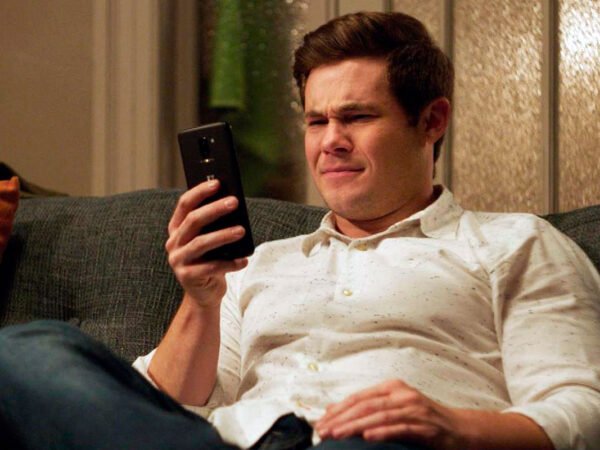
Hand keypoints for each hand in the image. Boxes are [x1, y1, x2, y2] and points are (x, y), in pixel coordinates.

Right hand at [166, 180, 247, 306]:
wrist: (204, 293)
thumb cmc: (210, 260)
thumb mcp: (210, 240)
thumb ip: (215, 225)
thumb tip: (233, 205)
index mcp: (177, 228)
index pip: (185, 204)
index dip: (200, 192)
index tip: (217, 182)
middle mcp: (174, 243)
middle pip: (193, 220)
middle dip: (214, 209)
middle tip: (234, 202)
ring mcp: (178, 261)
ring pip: (201, 243)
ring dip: (223, 235)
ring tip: (242, 230)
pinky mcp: (187, 277)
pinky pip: (211, 268)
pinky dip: (229, 263)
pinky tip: (244, 259)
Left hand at [316, 380, 469, 449]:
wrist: (460, 429)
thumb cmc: (423, 419)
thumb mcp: (394, 408)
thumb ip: (368, 407)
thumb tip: (335, 409)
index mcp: (392, 388)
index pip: (358, 397)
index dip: (338, 410)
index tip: (320, 422)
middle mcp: (402, 394)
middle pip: (365, 405)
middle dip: (342, 418)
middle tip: (323, 430)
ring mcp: (414, 409)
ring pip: (379, 416)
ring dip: (356, 426)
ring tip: (338, 435)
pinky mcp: (425, 427)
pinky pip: (400, 428)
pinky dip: (383, 432)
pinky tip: (368, 437)